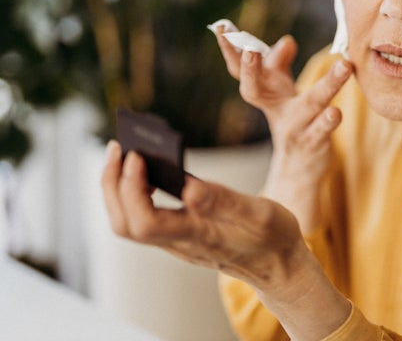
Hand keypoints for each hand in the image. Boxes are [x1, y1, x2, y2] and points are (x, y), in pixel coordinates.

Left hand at [101, 141, 350, 338]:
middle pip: (125, 224)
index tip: (136, 155)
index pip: (144, 222)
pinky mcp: (180, 236)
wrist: (279, 265)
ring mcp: (177, 241)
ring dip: (118, 189)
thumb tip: (188, 187)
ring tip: (125, 154)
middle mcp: (180, 242)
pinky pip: (143, 218)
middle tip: (118, 146)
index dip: (130, 188)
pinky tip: (146, 172)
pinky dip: (134, 193)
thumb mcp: (260, 215)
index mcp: (197, 236)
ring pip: (129, 223)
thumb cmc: (272, 238)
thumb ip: (224, 202)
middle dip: (112, 185)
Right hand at [215, 30, 352, 233]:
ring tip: (344, 65)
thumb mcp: (282, 91)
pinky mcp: (313, 144)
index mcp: (266, 94)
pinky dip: (328, 122)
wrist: (299, 169)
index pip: (241, 71)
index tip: (220, 28)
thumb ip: (280, 63)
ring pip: (310, 104)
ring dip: (328, 84)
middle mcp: (276, 110)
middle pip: (256, 90)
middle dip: (250, 71)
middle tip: (249, 51)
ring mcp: (294, 128)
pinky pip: (321, 131)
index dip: (229, 50)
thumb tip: (286, 41)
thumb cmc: (291, 119)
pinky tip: (336, 112)